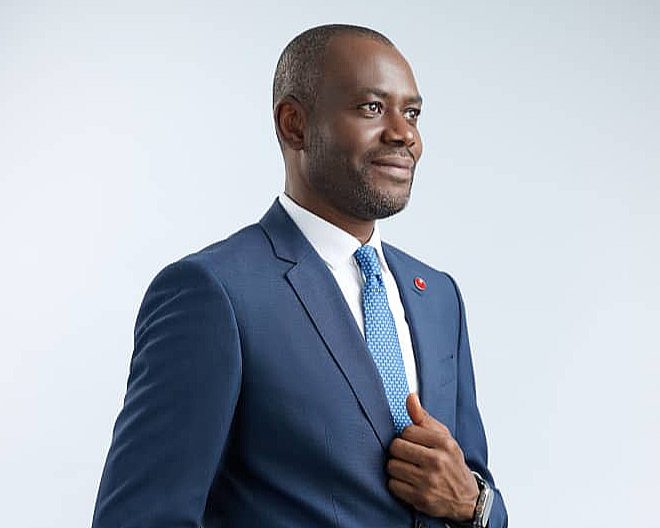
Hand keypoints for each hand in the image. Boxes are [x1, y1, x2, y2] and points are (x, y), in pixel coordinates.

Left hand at [387, 393, 478, 519]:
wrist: (466, 499)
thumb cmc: (451, 463)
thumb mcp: (443, 437)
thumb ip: (423, 418)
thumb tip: (410, 397)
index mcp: (443, 443)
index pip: (407, 431)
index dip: (406, 436)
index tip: (413, 442)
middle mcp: (437, 461)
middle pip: (396, 447)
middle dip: (398, 451)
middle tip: (407, 456)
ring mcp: (428, 482)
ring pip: (392, 466)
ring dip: (396, 467)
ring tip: (407, 469)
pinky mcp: (421, 499)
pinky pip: (393, 485)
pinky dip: (397, 484)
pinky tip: (408, 482)